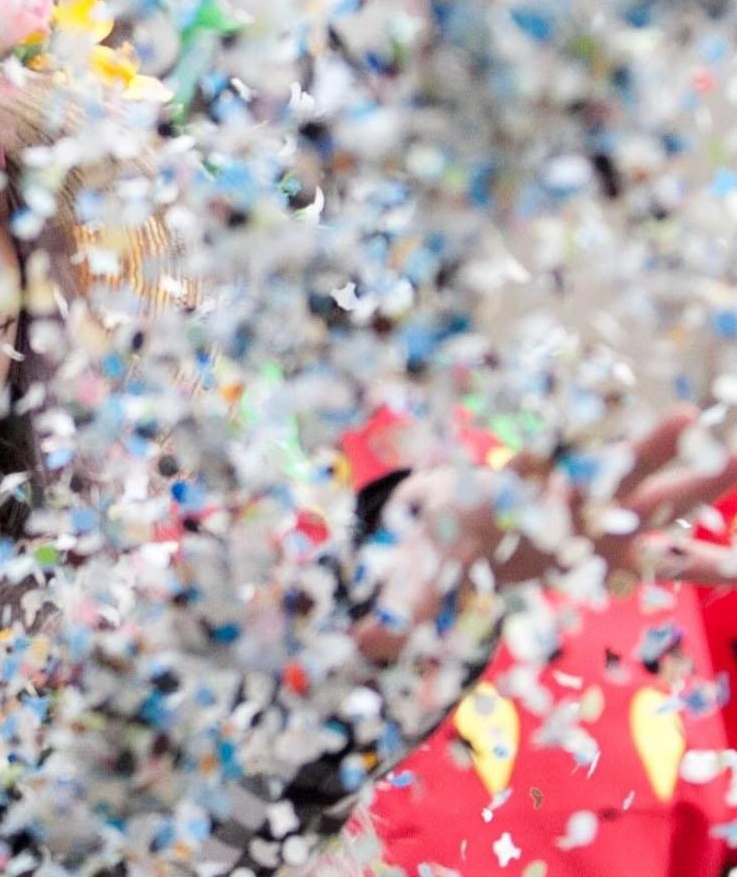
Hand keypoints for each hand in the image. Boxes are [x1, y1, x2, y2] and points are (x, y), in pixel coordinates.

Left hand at [357, 407, 736, 658]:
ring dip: (693, 488)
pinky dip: (700, 563)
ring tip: (734, 461)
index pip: (530, 481)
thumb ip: (399, 608)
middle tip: (685, 418)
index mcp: (510, 496)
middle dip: (643, 450)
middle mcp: (559, 498)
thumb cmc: (444, 538)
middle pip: (604, 473)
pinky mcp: (615, 549)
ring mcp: (597, 520)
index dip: (547, 474)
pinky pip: (665, 556)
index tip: (555, 469)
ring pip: (650, 502)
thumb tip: (361, 642)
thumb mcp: (419, 572)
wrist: (464, 515)